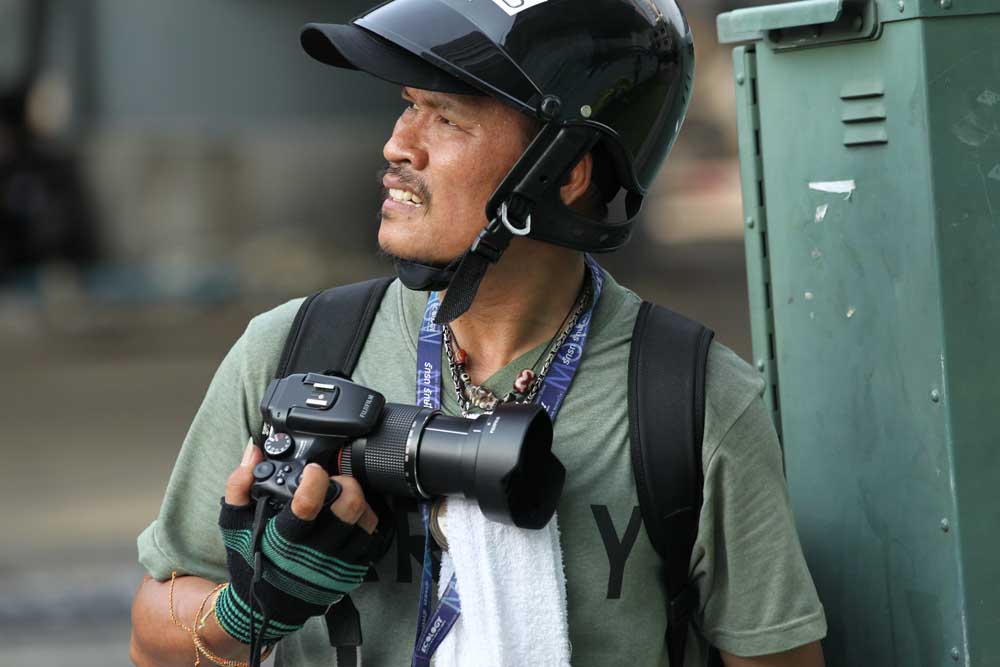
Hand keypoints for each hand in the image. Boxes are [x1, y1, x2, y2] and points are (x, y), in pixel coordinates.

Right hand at [215, 440, 384, 646]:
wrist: (264, 609)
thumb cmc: (250, 561)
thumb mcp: (234, 525)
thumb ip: (239, 486)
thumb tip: (253, 450)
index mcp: (284, 539)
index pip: (308, 506)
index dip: (314, 481)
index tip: (312, 469)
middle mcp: (315, 552)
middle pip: (348, 508)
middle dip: (346, 484)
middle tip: (335, 480)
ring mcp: (337, 563)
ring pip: (365, 522)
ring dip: (359, 502)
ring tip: (343, 497)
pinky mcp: (351, 571)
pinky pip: (371, 540)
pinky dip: (364, 523)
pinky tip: (351, 517)